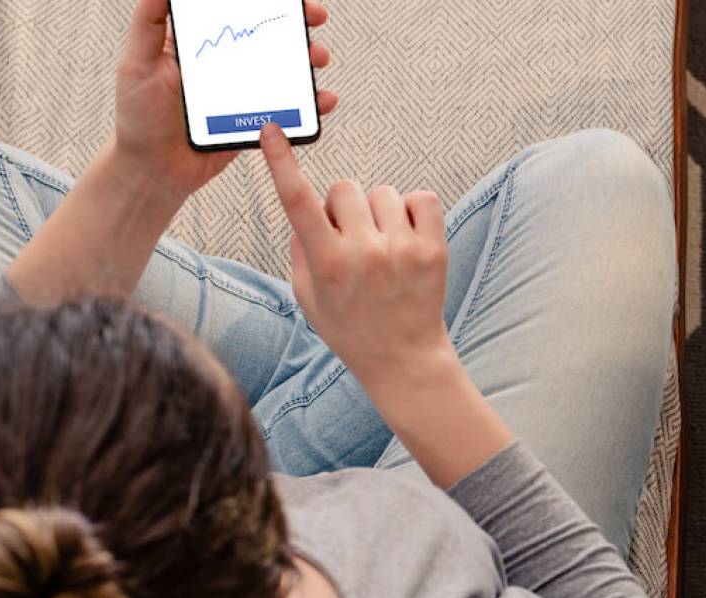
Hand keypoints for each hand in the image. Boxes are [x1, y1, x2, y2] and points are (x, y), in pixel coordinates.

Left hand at [112, 0, 339, 198]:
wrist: (153, 171)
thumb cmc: (138, 117)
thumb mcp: (137, 64)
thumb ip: (148, 25)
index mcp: (200, 44)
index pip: (235, 12)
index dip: (264, 3)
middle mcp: (225, 64)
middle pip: (267, 37)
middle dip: (297, 26)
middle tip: (315, 21)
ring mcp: (242, 93)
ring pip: (283, 71)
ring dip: (307, 61)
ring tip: (317, 60)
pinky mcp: (254, 120)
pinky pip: (287, 109)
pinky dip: (310, 105)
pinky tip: (322, 101)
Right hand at [260, 124, 453, 385]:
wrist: (404, 359)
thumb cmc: (350, 327)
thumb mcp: (307, 296)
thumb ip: (300, 248)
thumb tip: (307, 207)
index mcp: (327, 262)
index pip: (297, 201)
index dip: (281, 161)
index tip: (271, 129)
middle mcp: (364, 252)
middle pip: (344, 188)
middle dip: (343, 207)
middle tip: (352, 241)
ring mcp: (402, 249)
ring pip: (382, 192)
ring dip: (378, 211)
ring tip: (382, 245)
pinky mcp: (434, 249)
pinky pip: (421, 197)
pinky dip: (412, 209)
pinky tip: (406, 235)